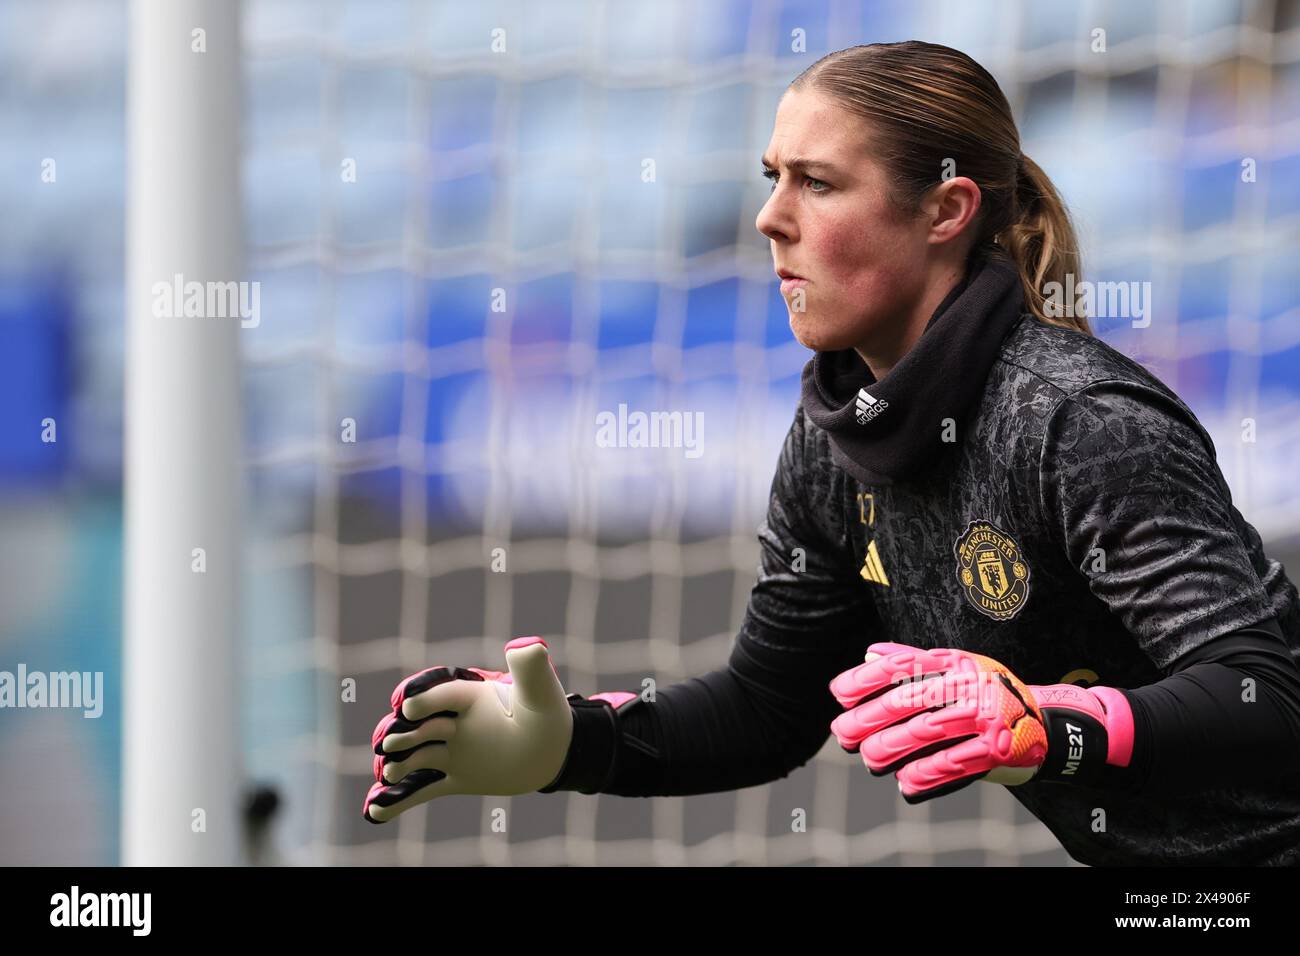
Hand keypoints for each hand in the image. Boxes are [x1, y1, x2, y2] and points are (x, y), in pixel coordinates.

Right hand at [363, 636, 573, 823]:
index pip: (443, 693)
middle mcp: (453, 721)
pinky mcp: (454, 777)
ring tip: (389, 774)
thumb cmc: (546, 713)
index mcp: (470, 694)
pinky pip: (423, 789)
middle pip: (420, 725)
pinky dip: (398, 800)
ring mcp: (450, 750)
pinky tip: (373, 812)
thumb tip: (527, 645)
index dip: (425, 698)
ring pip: (416, 758)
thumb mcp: (541, 691)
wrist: (553, 751)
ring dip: (398, 766)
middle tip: (388, 745)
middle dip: (403, 733)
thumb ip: (531, 669)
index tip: (407, 705)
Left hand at [829, 641, 1133, 803]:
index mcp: (954, 662)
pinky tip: (905, 782)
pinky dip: (927, 773)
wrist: (1046, 723)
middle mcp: (968, 684)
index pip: (903, 665)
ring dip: (893, 747)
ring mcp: (985, 715)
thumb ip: (914, 662)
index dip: (867, 678)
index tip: (839, 694)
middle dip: (870, 718)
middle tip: (843, 733)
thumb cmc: (986, 695)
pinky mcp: (998, 746)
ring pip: (928, 731)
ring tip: (869, 758)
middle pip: (909, 699)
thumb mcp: (956, 669)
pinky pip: (956, 762)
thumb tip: (868, 654)